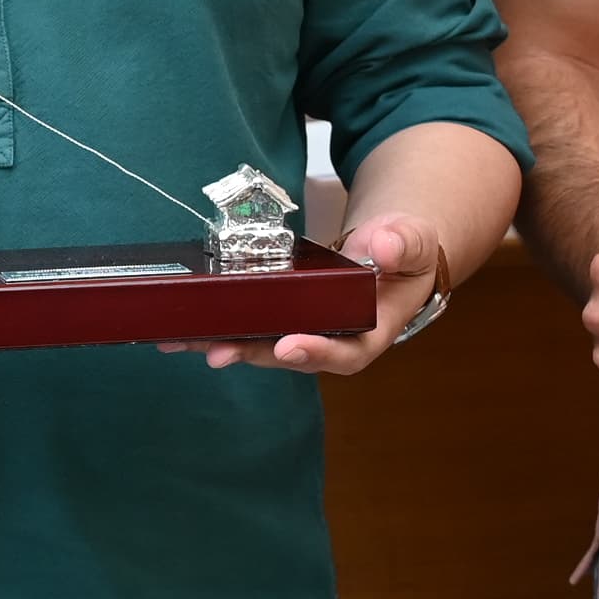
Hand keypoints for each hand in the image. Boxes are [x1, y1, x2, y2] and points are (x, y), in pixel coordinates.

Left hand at [175, 213, 443, 375]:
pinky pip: (250, 323)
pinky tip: (184, 324)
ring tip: (185, 340)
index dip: (317, 352)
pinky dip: (218, 324)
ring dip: (224, 343)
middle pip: (290, 355)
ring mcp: (303, 330)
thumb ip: (403, 245)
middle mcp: (331, 339)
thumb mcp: (413, 243)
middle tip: (220, 351)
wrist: (389, 248)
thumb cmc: (404, 252)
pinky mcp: (281, 317)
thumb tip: (382, 247)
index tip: (291, 344)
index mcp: (370, 331)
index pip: (346, 353)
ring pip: (262, 344)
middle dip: (254, 353)